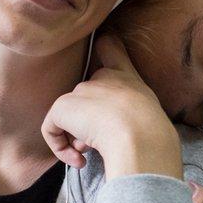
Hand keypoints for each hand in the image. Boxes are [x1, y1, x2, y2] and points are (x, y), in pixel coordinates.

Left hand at [42, 34, 181, 177]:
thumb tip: (118, 130)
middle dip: (88, 123)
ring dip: (76, 137)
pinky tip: (78, 160)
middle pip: (85, 97)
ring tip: (90, 153)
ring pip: (69, 116)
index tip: (103, 42)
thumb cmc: (152, 132)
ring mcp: (82, 90)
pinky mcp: (63, 106)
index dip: (105, 46)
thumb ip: (135, 114)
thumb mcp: (151, 114)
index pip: (112, 49)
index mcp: (127, 77)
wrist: (139, 134)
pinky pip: (51, 129)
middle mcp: (103, 77)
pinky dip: (59, 147)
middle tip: (98, 143)